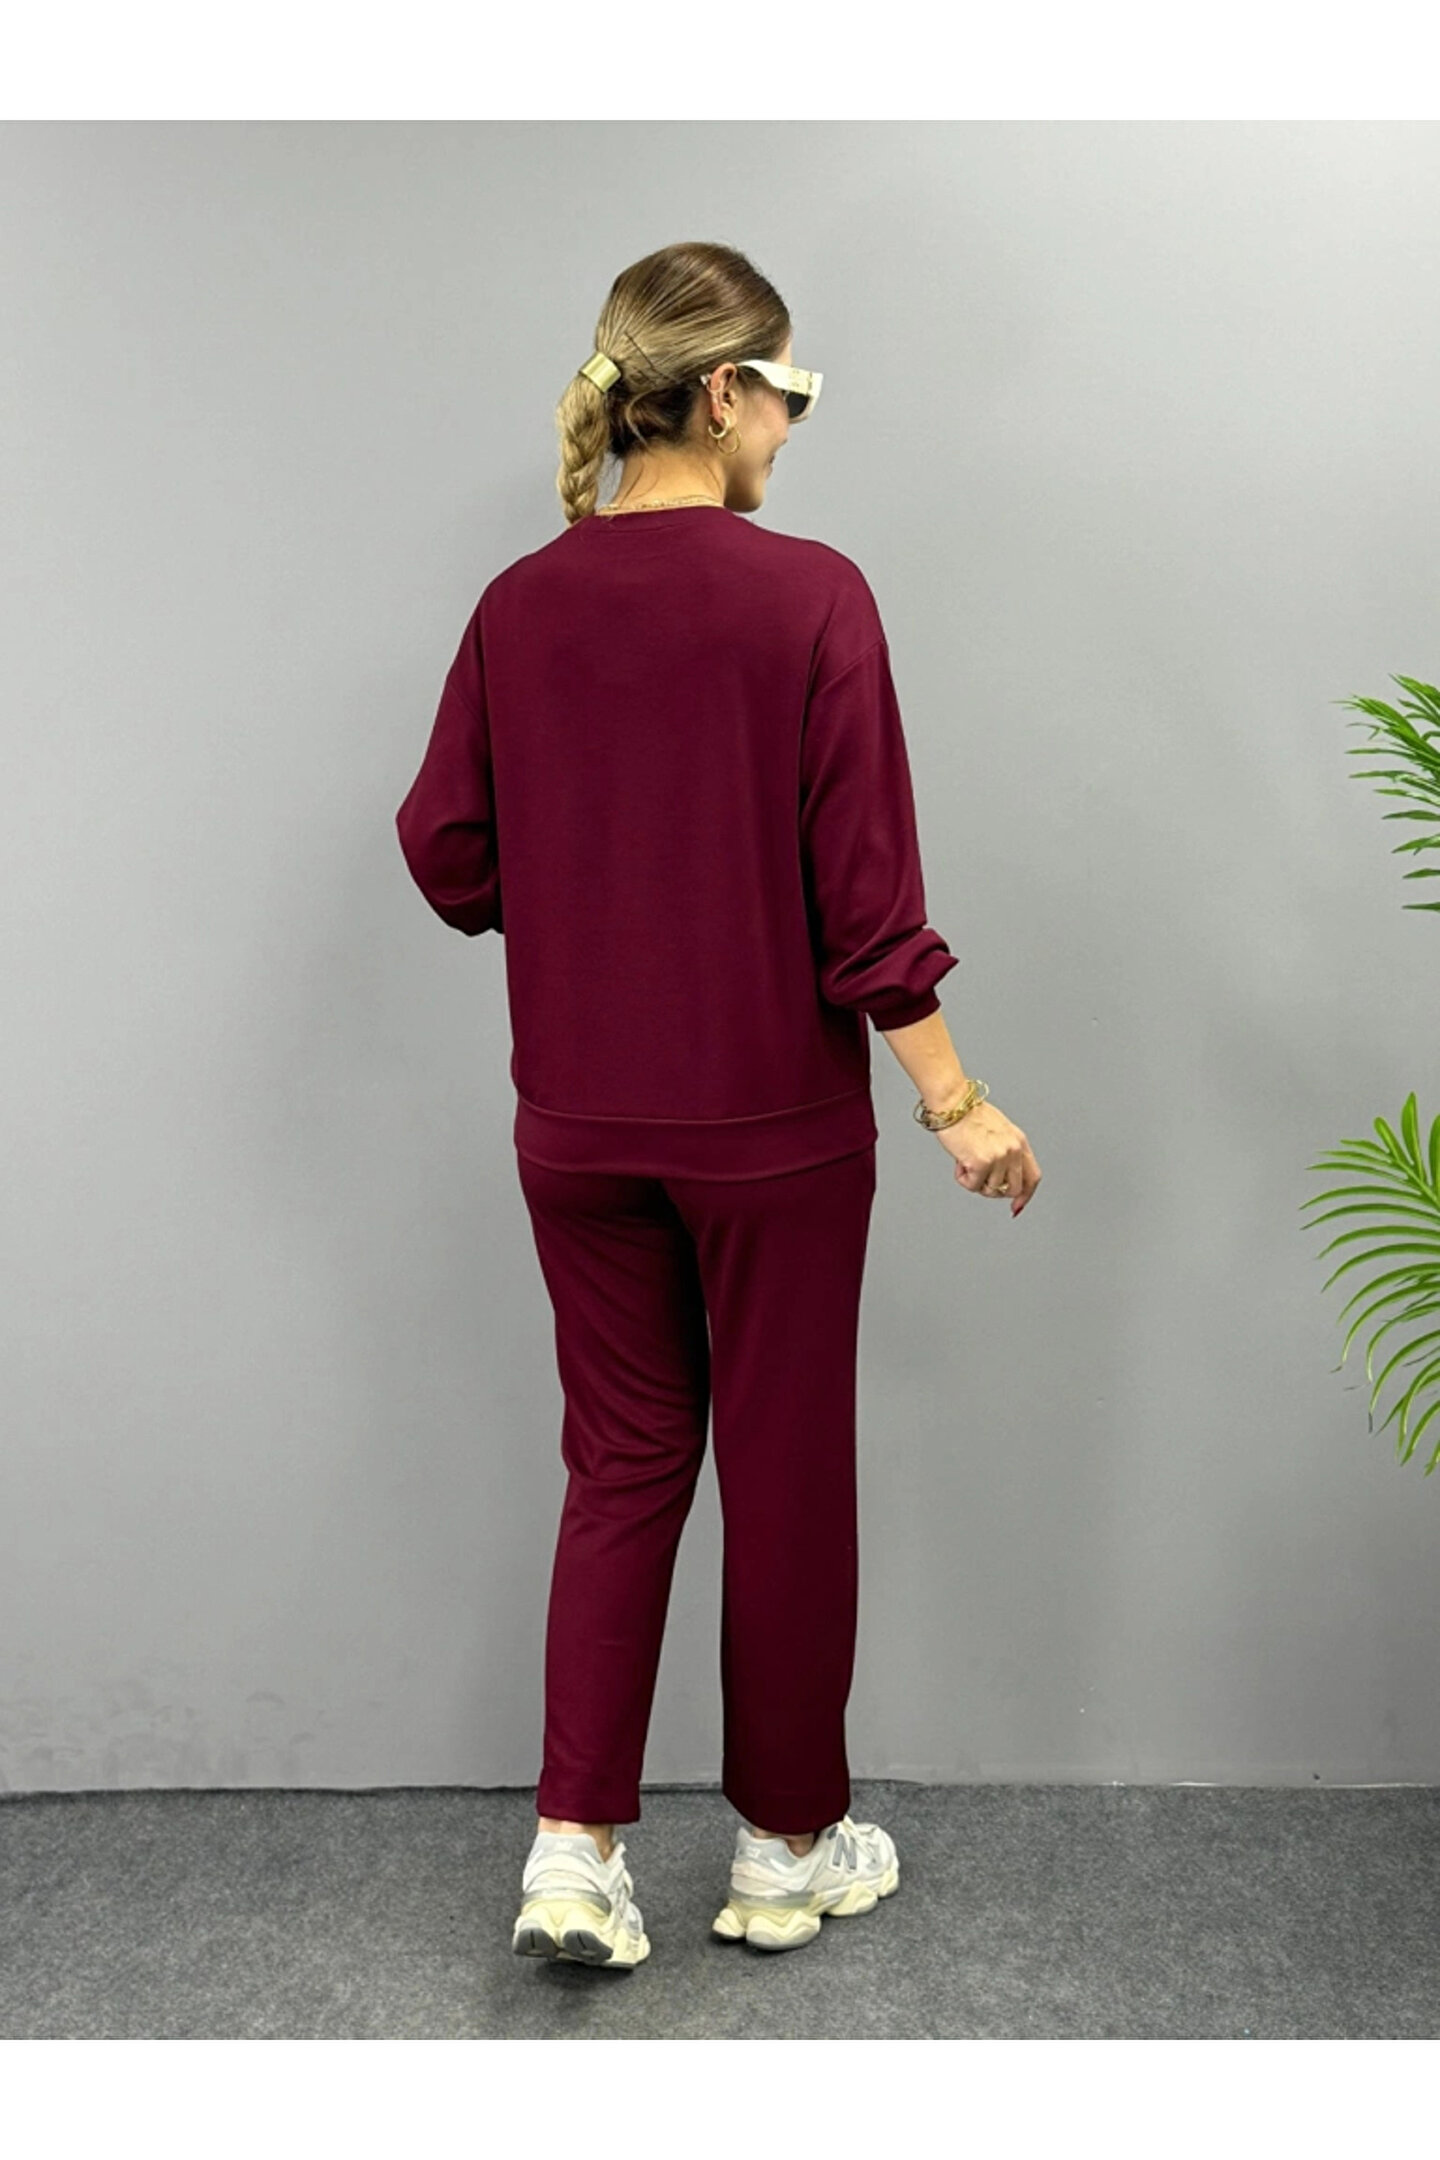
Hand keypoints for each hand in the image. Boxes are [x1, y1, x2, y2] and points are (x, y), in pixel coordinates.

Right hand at [931, 1100, 1040, 1217]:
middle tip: (980, 1180)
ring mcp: (999, 1157)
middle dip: (995, 1191)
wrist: (953, 1103)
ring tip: (967, 1163)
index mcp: (1019, 1141)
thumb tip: (1003, 1177)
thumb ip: (1005, 1151)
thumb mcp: (998, 1131)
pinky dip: (963, 1179)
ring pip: (991, 1190)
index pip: (1033, 1177)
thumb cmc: (968, 1114)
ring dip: (976, 1182)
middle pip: (1013, 1189)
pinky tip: (959, 1161)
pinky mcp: (982, 1162)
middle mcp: (1013, 1149)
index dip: (1026, 1195)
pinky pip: (973, 1186)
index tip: (1017, 1206)